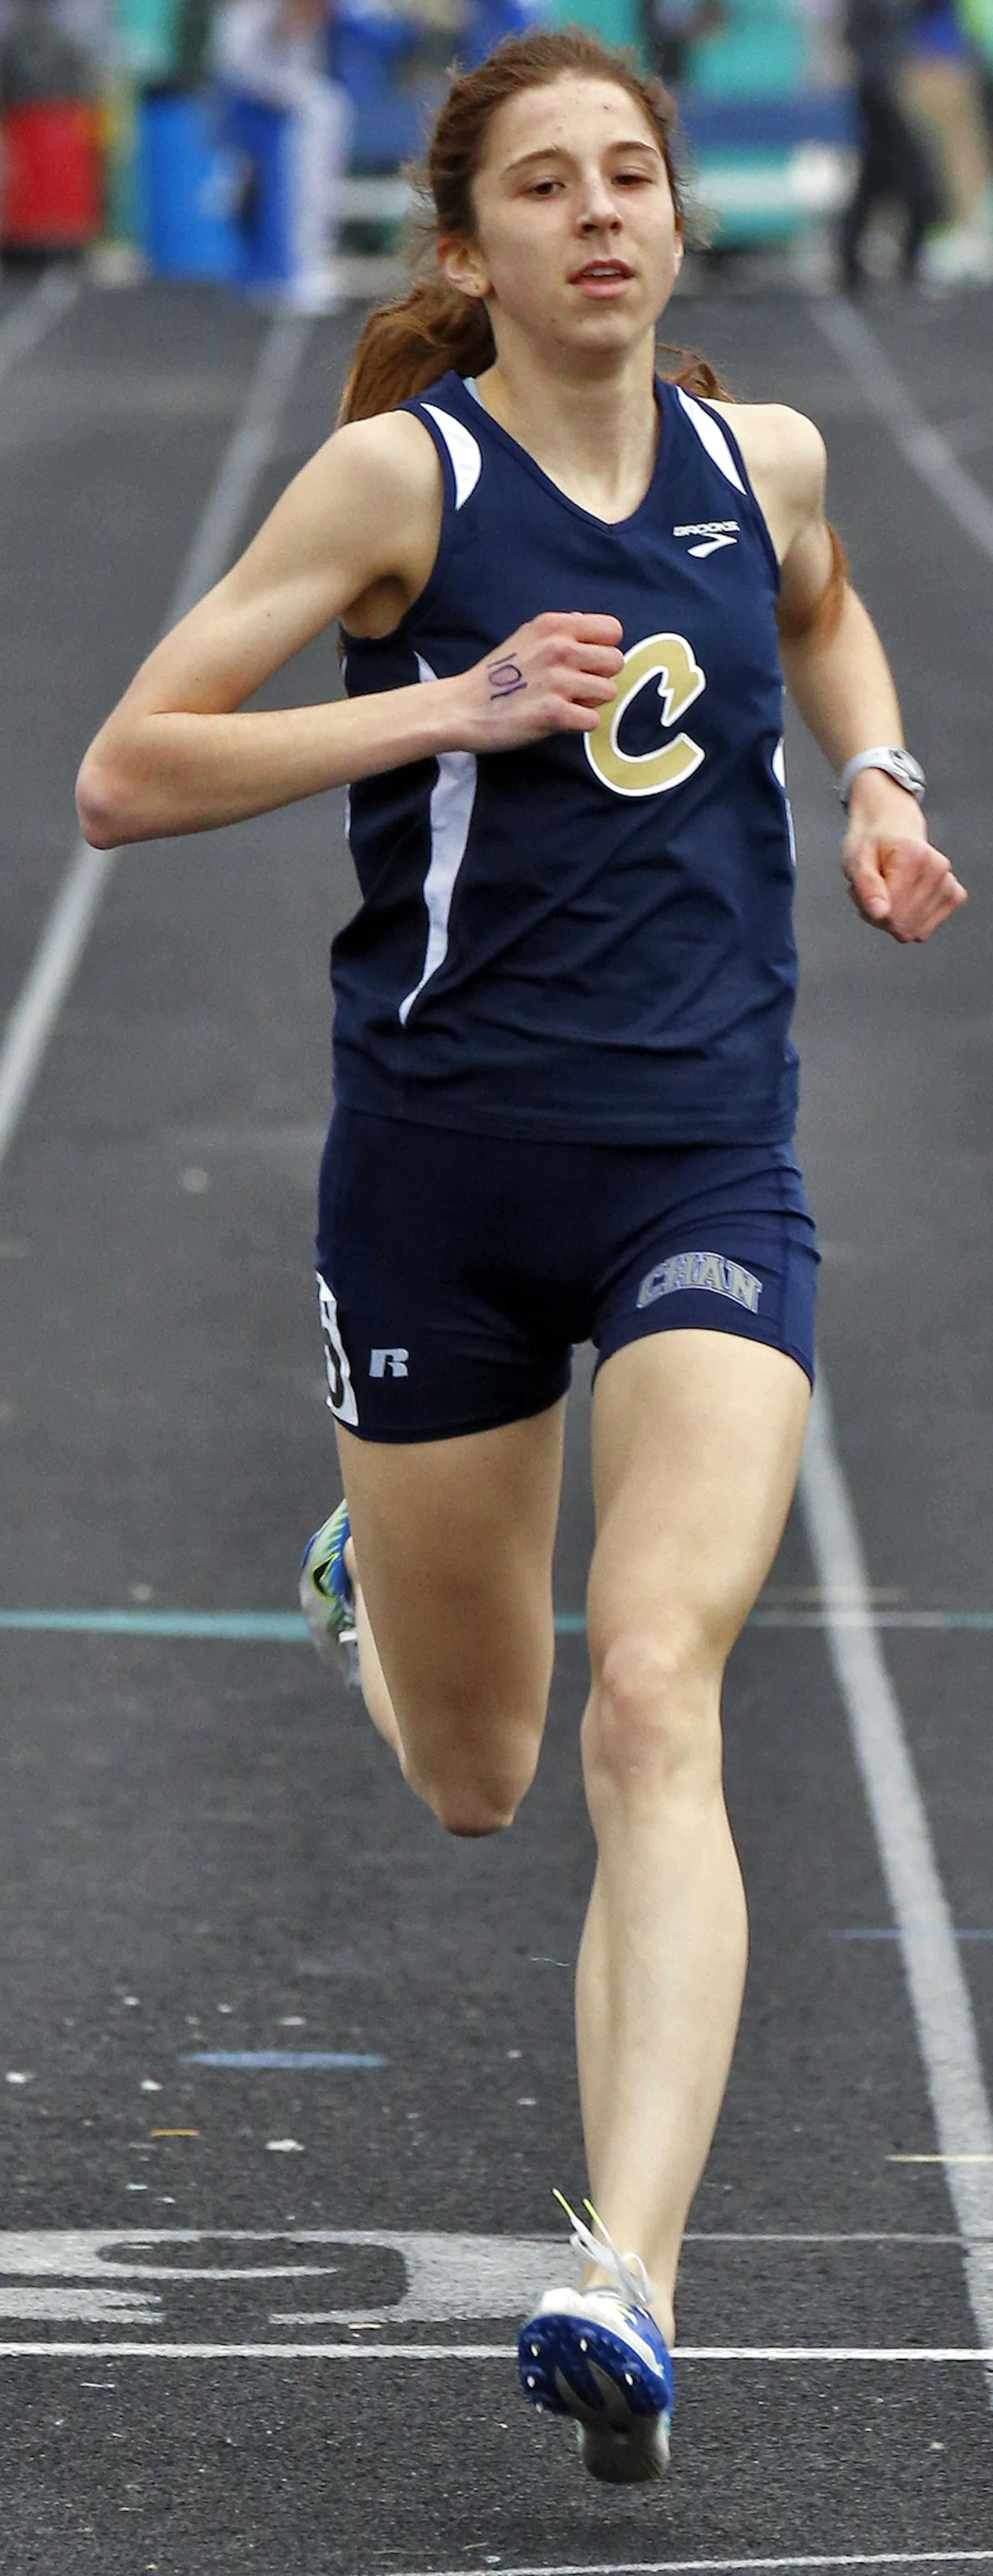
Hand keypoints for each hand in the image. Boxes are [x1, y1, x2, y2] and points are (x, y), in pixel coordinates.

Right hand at [453, 612, 622, 754]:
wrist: (462, 707)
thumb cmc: (497, 675)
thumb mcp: (528, 636)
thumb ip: (562, 631)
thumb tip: (595, 630)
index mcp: (555, 625)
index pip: (612, 630)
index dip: (602, 648)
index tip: (585, 662)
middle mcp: (559, 647)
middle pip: (615, 662)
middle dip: (599, 677)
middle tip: (574, 687)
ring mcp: (557, 680)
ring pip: (608, 692)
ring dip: (590, 702)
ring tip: (563, 702)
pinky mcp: (554, 713)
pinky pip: (593, 720)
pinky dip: (578, 724)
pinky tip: (556, 720)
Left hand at [842, 777, 966, 942]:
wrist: (893, 829)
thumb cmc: (873, 844)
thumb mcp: (857, 860)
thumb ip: (867, 886)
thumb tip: (881, 914)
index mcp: (915, 856)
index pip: (889, 913)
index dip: (868, 909)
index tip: (862, 889)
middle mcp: (939, 869)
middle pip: (902, 925)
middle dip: (880, 916)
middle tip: (874, 891)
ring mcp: (950, 884)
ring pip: (913, 931)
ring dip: (893, 920)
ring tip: (887, 892)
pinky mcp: (955, 897)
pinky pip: (924, 930)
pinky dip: (910, 922)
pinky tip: (904, 898)